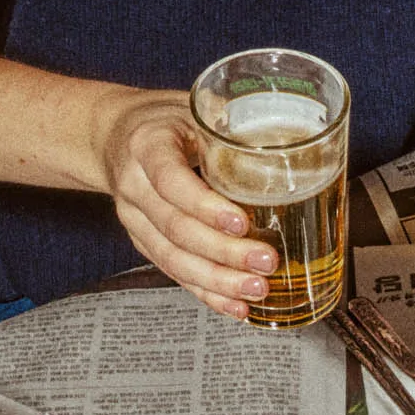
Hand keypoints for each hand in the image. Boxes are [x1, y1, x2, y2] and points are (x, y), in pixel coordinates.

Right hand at [96, 91, 276, 319]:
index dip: (204, 205)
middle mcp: (134, 184)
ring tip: (257, 290)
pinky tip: (237, 307)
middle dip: (224, 252)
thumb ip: (233, 122)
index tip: (241, 222)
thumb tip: (299, 134)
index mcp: (147, 144)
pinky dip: (208, 293)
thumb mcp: (195, 107)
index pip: (170, 179)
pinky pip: (175, 273)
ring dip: (218, 281)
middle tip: (266, 262)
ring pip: (173, 258)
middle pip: (176, 228)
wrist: (116, 134)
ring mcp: (135, 218)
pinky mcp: (144, 242)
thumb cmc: (168, 119)